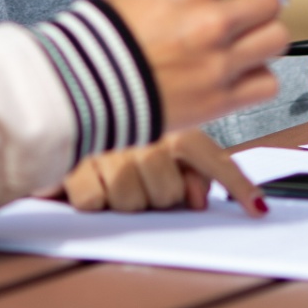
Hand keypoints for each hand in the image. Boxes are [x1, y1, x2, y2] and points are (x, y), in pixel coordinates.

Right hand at [62, 131, 267, 217]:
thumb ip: (188, 169)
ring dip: (121, 197)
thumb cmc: (109, 125)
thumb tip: (201, 198)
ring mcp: (110, 145)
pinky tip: (87, 177)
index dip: (236, 185)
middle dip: (154, 195)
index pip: (211, 157)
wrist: (53, 99)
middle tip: (138, 177)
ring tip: (111, 175)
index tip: (255, 208)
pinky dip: (90, 196)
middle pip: (168, 195)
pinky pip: (94, 200)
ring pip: (132, 201)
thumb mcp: (156, 139)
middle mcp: (143, 131)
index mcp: (169, 123)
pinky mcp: (75, 159)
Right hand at [101, 0, 289, 131]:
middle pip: (270, 2)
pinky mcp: (221, 100)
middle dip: (262, 1)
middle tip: (250, 8)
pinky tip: (236, 72)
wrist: (86, 83)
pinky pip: (267, 83)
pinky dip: (257, 77)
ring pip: (277, 39)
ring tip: (243, 41)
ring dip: (263, 37)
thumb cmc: (112, 29)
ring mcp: (219, 63)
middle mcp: (212, 21)